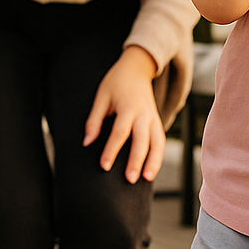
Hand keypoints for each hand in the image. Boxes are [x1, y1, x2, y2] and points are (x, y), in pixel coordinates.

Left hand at [83, 45, 164, 183]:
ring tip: (147, 179)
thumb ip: (94, 120)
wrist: (137, 69)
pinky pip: (161, 141)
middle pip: (142, 140)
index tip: (104, 166)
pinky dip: (158, 156)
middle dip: (137, 161)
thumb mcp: (101, 97)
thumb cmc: (116, 83)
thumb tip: (87, 142)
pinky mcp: (157, 122)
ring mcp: (153, 118)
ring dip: (154, 161)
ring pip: (158, 142)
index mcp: (129, 107)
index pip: (120, 132)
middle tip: (130, 179)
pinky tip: (152, 170)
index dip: (112, 150)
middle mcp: (144, 114)